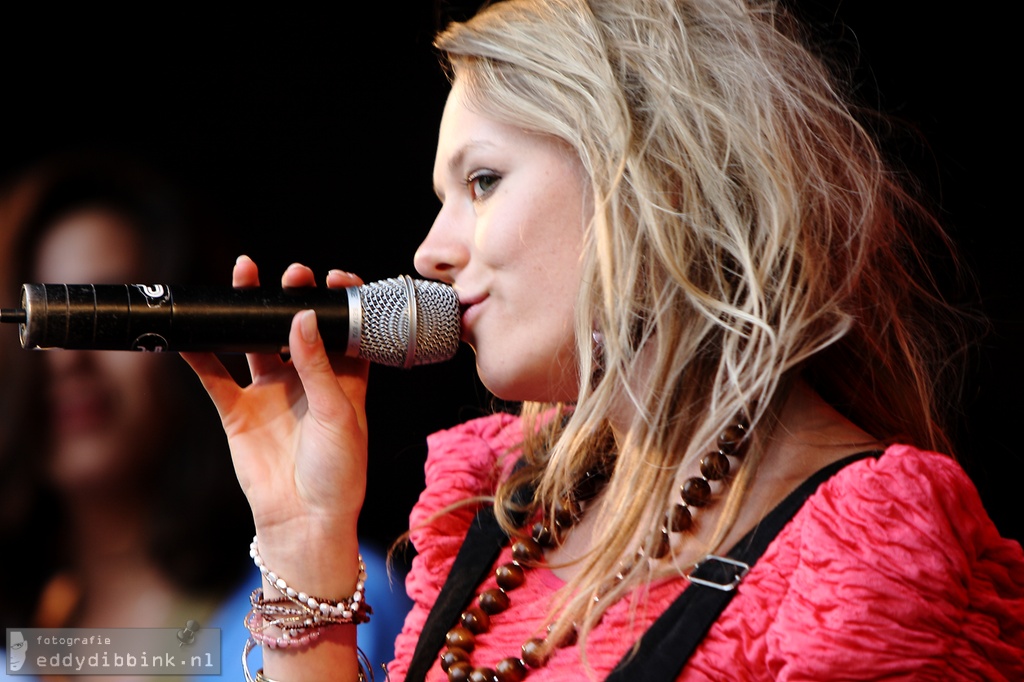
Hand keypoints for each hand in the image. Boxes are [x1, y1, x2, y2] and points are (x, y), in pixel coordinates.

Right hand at [182, 256, 369, 549]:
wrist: (306, 519)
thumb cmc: (339, 471)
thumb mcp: (338, 412)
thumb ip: (317, 364)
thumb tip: (301, 317)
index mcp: (344, 381)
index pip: (343, 330)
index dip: (339, 302)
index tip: (333, 279)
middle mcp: (307, 382)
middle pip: (296, 328)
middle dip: (292, 297)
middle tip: (293, 272)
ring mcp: (271, 394)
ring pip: (255, 342)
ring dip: (248, 312)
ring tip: (245, 274)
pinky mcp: (239, 412)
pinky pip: (215, 376)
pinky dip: (200, 354)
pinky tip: (190, 330)